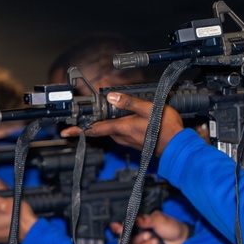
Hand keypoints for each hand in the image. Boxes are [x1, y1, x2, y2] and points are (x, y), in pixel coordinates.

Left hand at [61, 93, 184, 156]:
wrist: (177, 146)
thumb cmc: (166, 128)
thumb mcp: (149, 109)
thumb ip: (130, 103)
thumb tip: (112, 97)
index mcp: (122, 127)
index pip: (94, 129)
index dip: (78, 130)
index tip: (66, 132)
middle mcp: (122, 136)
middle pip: (103, 130)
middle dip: (95, 124)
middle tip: (90, 117)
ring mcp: (129, 141)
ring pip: (113, 132)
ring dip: (110, 126)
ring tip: (113, 116)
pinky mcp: (135, 144)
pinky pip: (122, 135)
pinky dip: (121, 128)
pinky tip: (130, 122)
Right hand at [110, 210, 189, 243]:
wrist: (182, 240)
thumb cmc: (171, 226)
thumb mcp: (161, 219)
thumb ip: (147, 219)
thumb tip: (134, 220)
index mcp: (136, 224)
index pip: (120, 227)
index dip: (117, 229)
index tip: (120, 230)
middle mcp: (135, 236)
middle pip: (123, 242)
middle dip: (136, 240)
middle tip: (149, 235)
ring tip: (157, 242)